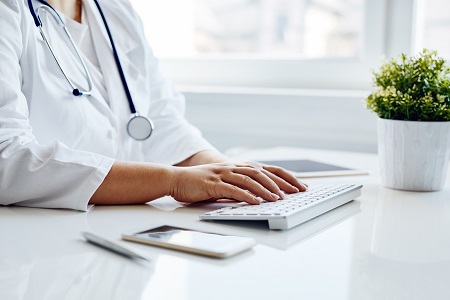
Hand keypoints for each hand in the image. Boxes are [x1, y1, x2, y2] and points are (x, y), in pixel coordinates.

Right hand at [169, 162, 306, 204]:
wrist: (176, 179)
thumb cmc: (199, 183)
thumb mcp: (223, 182)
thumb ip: (238, 187)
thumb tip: (256, 197)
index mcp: (236, 166)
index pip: (265, 169)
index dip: (283, 176)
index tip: (298, 185)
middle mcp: (232, 167)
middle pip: (261, 172)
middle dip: (280, 182)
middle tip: (295, 192)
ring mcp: (223, 174)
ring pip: (249, 180)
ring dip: (265, 190)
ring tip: (278, 199)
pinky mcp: (213, 183)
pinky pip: (233, 189)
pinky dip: (246, 196)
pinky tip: (256, 202)